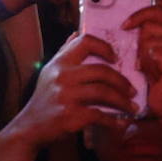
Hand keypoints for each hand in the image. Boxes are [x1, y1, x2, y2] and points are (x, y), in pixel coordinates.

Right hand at [5, 33, 135, 147]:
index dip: (105, 47)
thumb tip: (75, 33)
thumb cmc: (44, 99)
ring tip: (131, 106)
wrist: (30, 127)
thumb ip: (64, 53)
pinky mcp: (70, 116)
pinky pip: (100, 115)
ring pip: (104, 92)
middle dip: (122, 81)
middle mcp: (62, 76)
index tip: (116, 58)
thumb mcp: (50, 72)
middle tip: (132, 90)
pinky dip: (114, 120)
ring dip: (122, 101)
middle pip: (102, 71)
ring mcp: (66, 96)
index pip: (85, 42)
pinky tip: (121, 122)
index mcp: (59, 63)